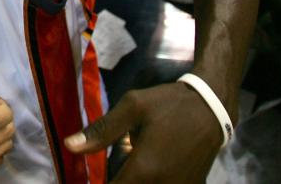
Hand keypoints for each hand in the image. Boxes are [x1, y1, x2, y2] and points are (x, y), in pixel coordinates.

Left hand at [65, 83, 223, 181]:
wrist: (212, 107)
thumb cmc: (169, 104)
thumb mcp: (133, 107)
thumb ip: (101, 130)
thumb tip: (69, 146)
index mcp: (144, 169)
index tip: (85, 178)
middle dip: (118, 180)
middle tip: (113, 166)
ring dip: (131, 180)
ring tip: (128, 163)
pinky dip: (148, 180)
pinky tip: (145, 166)